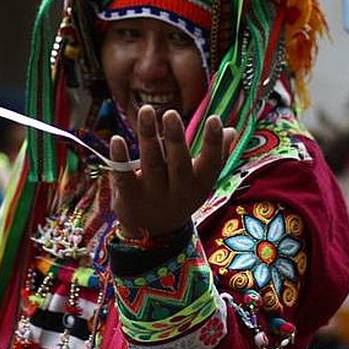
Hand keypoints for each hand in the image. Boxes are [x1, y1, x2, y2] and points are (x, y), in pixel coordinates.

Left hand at [109, 105, 233, 238]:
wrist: (155, 237)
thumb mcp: (200, 182)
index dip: (214, 143)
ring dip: (148, 136)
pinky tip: (117, 139)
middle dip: (175, 139)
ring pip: (151, 163)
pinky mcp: (129, 198)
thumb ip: (215, 156)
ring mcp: (153, 196)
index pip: (211, 164)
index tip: (214, 119)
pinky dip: (119, 159)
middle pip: (178, 163)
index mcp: (199, 185)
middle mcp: (178, 191)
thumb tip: (230, 130)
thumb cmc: (180, 196)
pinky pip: (124, 177)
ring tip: (146, 110)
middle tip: (171, 113)